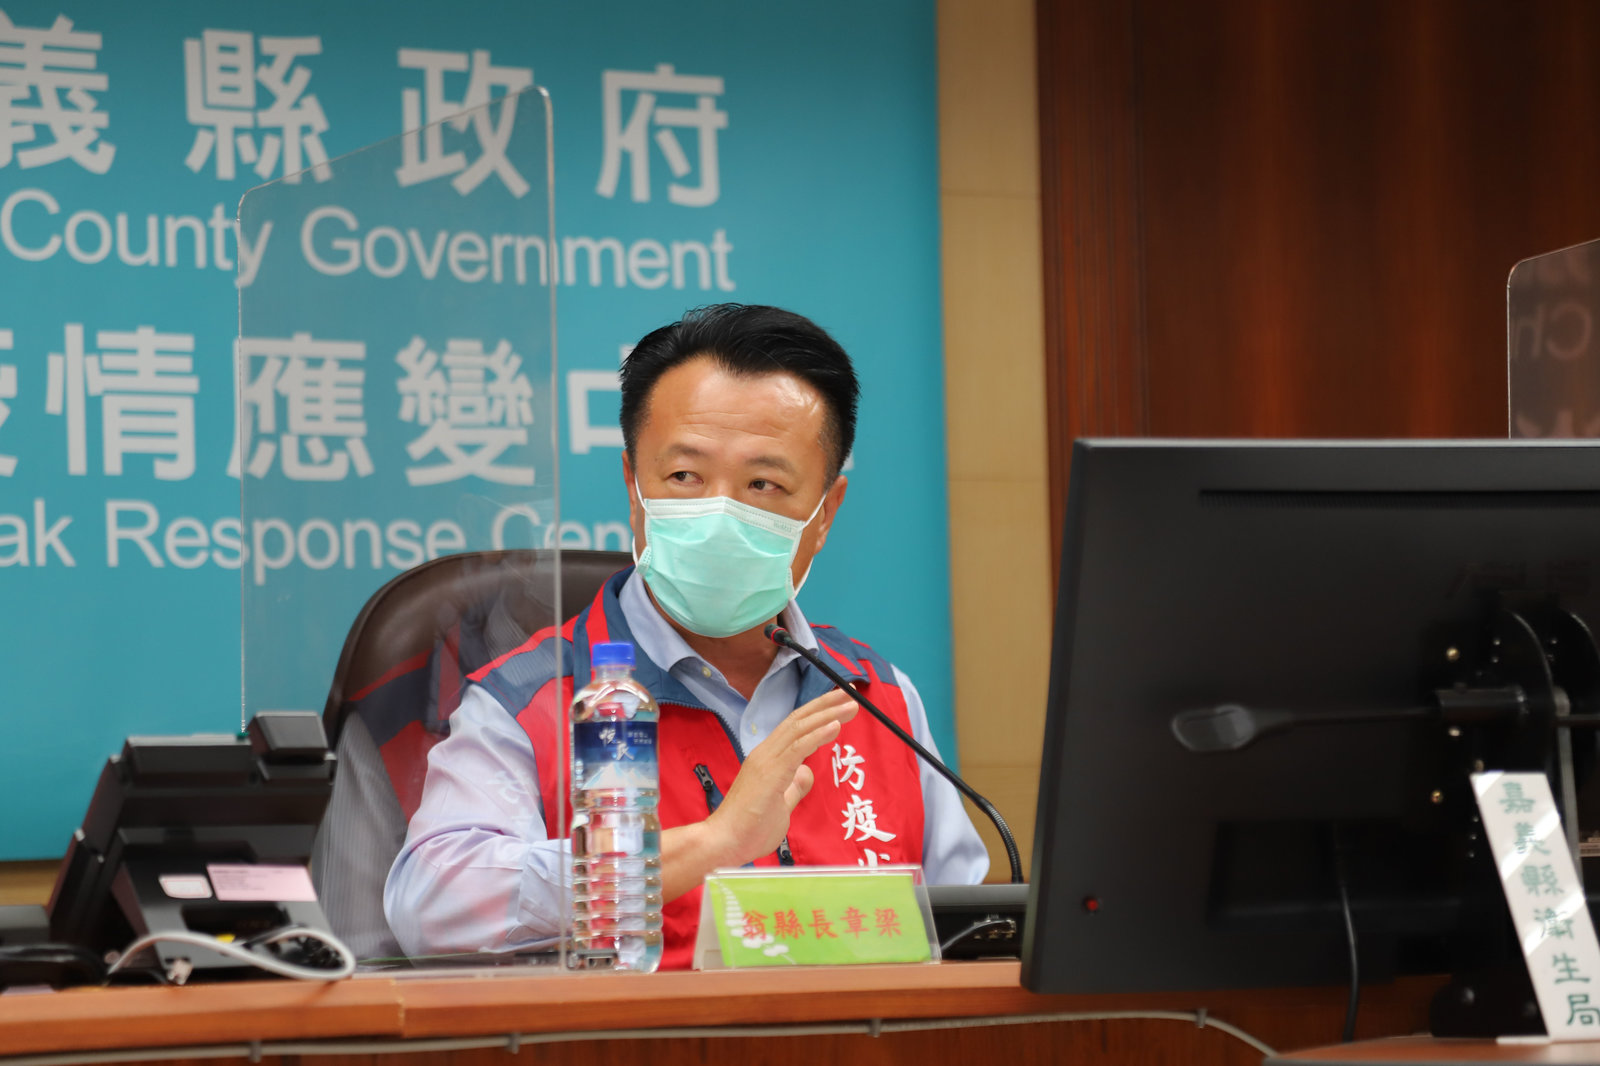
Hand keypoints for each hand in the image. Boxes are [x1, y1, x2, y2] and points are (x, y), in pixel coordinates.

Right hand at [661, 688, 857, 900]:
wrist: (724, 843)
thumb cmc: (748, 830)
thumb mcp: (781, 806)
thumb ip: (793, 788)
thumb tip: (806, 773)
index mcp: (768, 759)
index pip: (796, 728)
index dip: (819, 713)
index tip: (841, 704)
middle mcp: (766, 754)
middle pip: (799, 720)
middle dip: (826, 705)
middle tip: (852, 693)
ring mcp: (766, 761)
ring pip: (799, 728)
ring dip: (827, 714)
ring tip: (851, 703)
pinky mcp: (770, 774)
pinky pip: (797, 748)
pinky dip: (817, 734)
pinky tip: (835, 725)